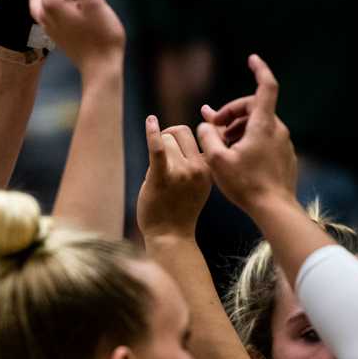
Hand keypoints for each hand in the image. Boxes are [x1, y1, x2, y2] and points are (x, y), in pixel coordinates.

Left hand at [138, 116, 211, 240]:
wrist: (170, 237)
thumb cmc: (180, 210)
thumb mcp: (197, 185)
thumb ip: (196, 164)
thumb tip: (183, 138)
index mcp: (207, 168)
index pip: (196, 135)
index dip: (180, 138)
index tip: (172, 147)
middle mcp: (197, 168)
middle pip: (179, 133)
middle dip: (167, 138)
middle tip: (160, 155)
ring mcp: (180, 173)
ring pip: (165, 140)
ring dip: (157, 152)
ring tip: (157, 174)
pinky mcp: (161, 178)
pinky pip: (158, 149)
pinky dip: (152, 133)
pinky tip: (150, 121)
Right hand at [195, 55, 298, 217]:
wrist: (274, 209)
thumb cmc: (245, 185)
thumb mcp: (217, 160)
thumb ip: (207, 136)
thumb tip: (206, 123)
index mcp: (263, 125)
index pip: (266, 86)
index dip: (259, 69)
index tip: (252, 59)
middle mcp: (277, 129)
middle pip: (254, 107)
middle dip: (231, 113)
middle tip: (212, 126)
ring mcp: (283, 143)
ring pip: (258, 125)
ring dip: (237, 129)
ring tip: (220, 146)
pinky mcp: (285, 156)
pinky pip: (265, 140)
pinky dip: (248, 141)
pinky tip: (235, 158)